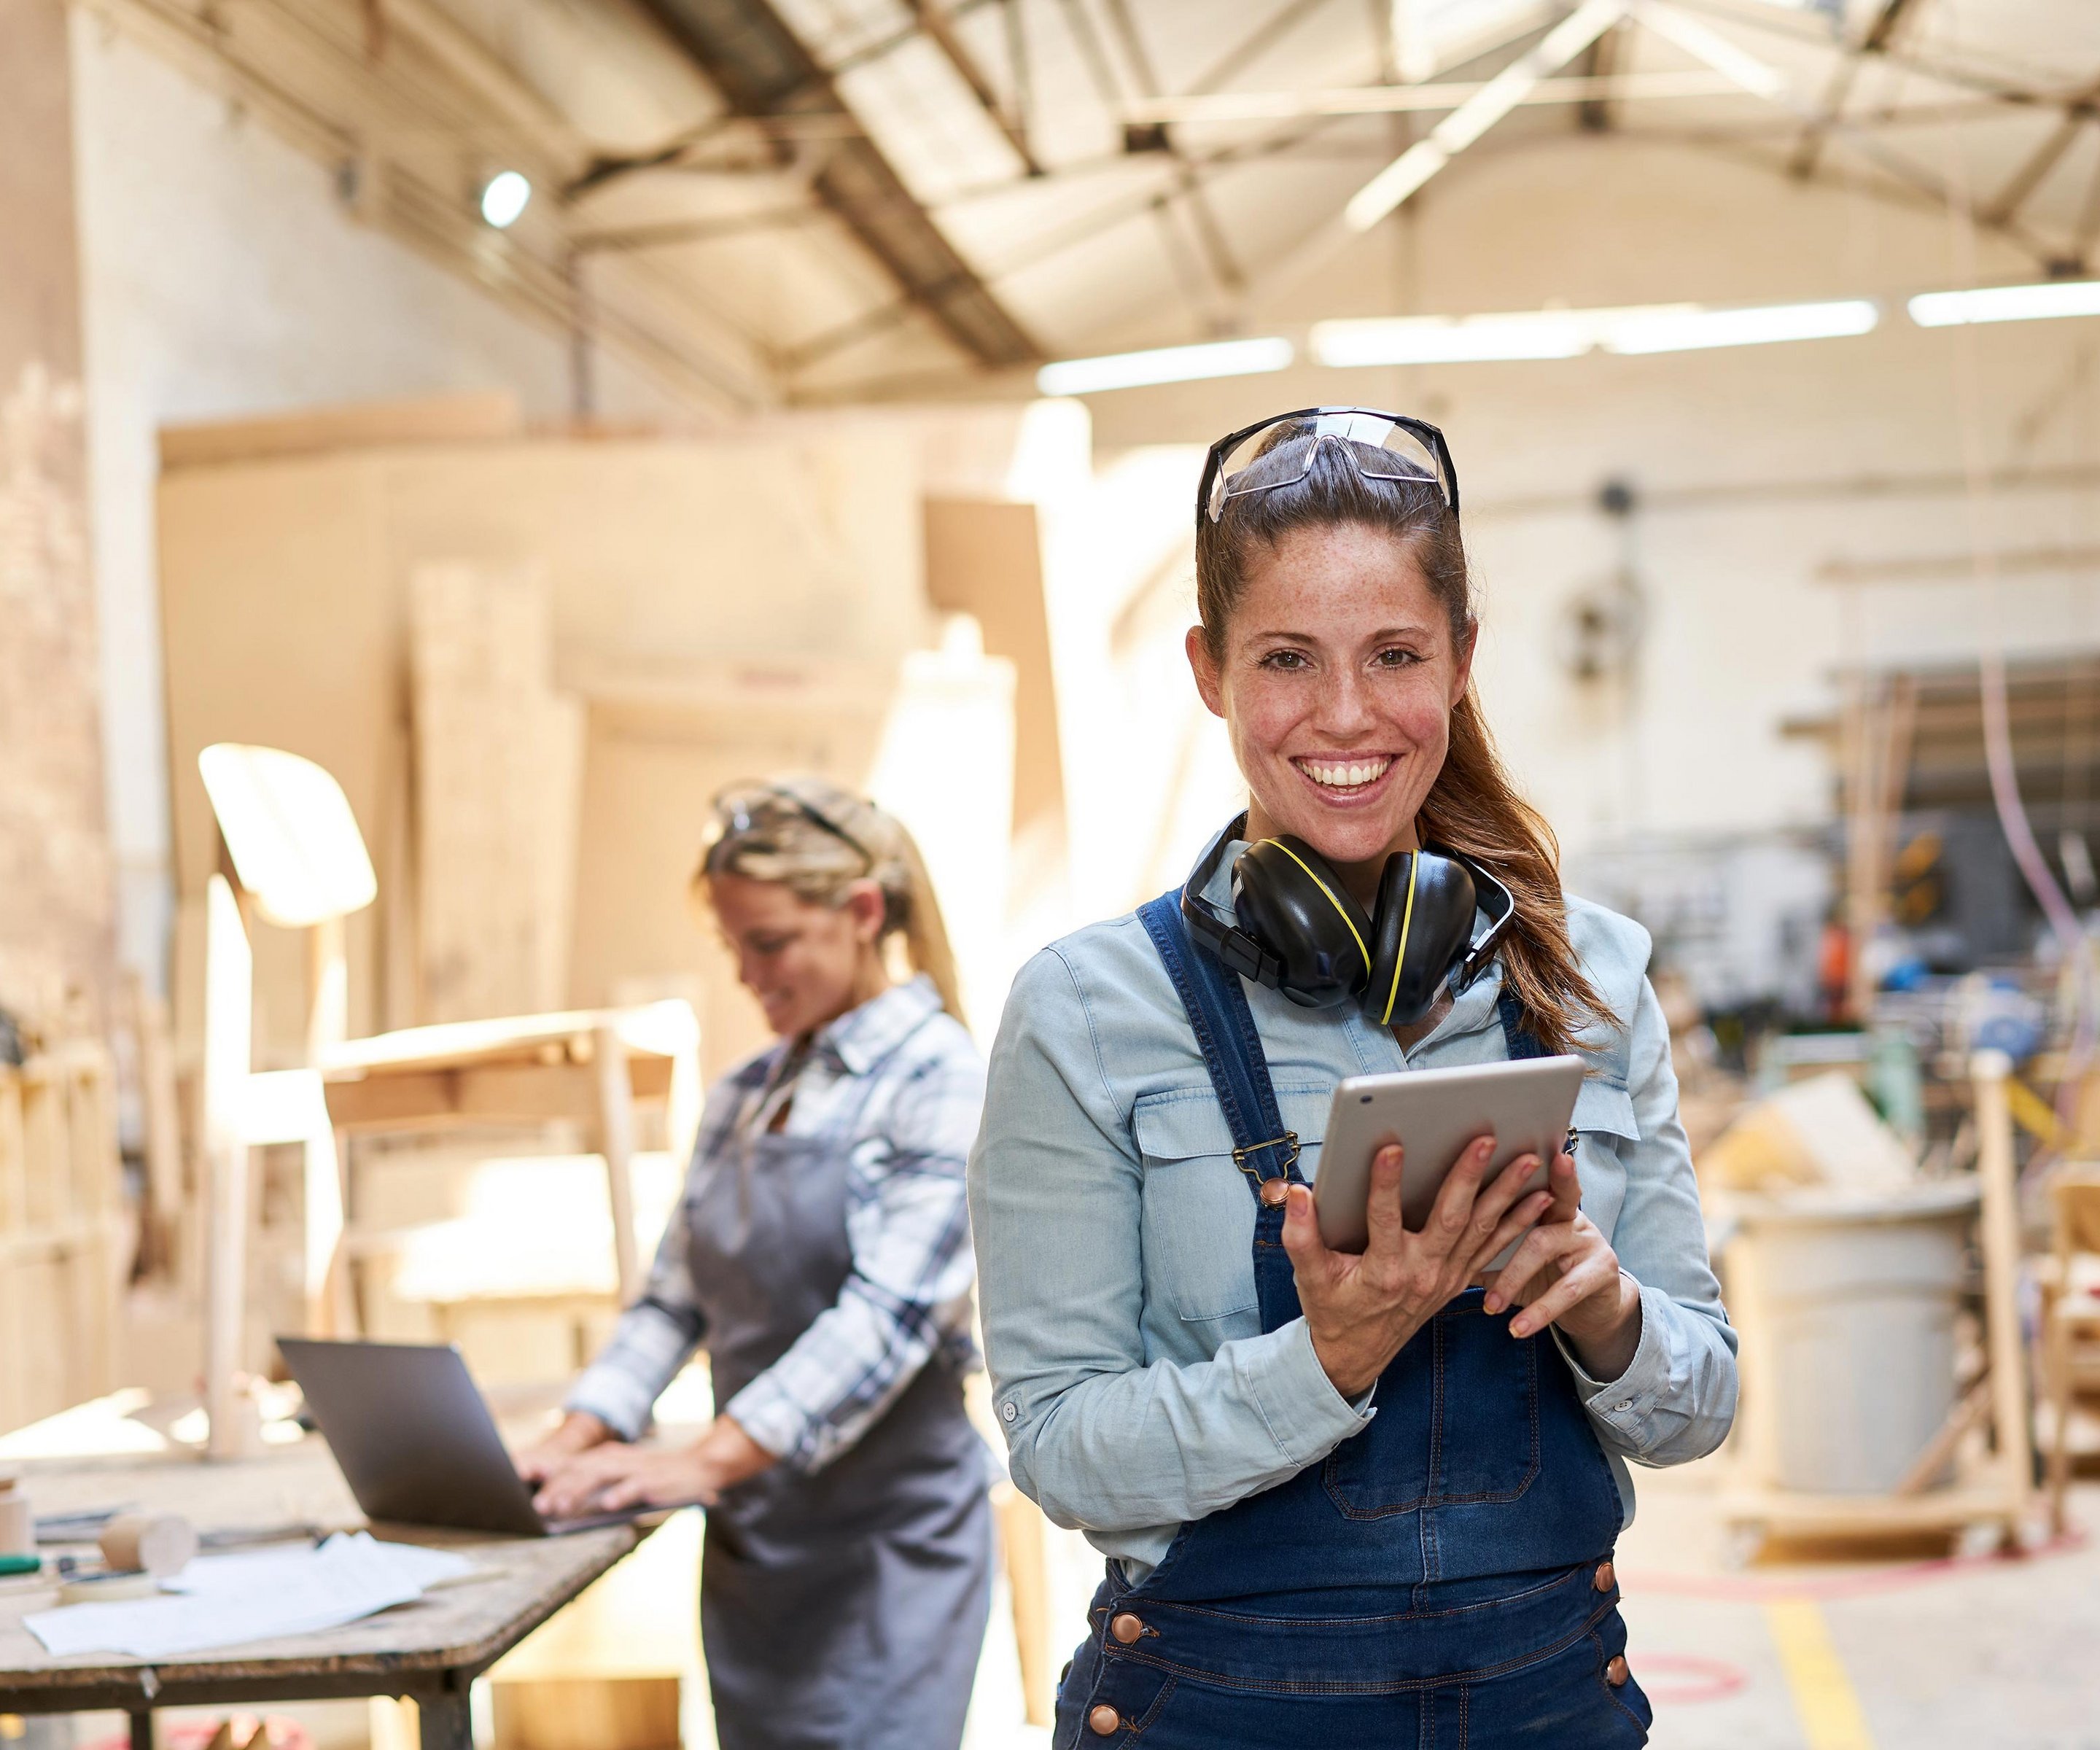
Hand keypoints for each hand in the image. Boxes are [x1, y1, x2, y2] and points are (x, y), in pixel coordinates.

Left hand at [530, 1415, 777, 1518]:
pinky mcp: (654, 1480)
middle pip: (580, 1470)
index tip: (523, 1486)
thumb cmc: (655, 1476)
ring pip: (601, 1477)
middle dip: (557, 1487)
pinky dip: (620, 1494)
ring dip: (579, 1491)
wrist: (700, 1466)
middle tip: (538, 1507)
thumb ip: (596, 1483)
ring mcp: (635, 1468)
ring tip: (560, 1507)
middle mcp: (617, 1458)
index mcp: (607, 1457)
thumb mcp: (623, 1474)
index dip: (547, 1474)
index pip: (572, 1464)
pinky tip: (607, 1506)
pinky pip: (634, 1487)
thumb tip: (559, 1499)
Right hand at [1283, 1137, 1555, 1398]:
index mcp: (1382, 1270)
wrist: (1358, 1354)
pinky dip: (1518, 1221)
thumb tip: (1296, 1193)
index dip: (1385, 1183)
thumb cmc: (1332, 1308)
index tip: (1389, 1146)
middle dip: (1469, 1176)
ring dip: (1506, 1193)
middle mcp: (1421, 1272)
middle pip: (1450, 1219)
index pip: (1383, 1219)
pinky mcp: (1458, 1278)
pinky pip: (1492, 1247)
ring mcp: (1445, 1276)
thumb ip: (1300, 1234)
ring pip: (1480, 1229)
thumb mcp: (1308, 1276)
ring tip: (1528, 1158)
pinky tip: (1539, 1195)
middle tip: (1486, 1139)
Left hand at [1481, 1150, 1642, 1380]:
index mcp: (1546, 1204)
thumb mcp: (1512, 1258)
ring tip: (1490, 1304)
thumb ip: (1480, 1244)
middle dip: (1529, 1197)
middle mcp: (1570, 1215)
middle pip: (1551, 1197)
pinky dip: (1538, 1311)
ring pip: (1543, 1246)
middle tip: (1513, 1195)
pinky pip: (1566, 1291)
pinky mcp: (1600, 1273)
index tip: (1518, 1147)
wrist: (1593, 1310)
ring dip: (1512, 1277)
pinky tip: (1517, 1328)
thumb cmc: (1543, 1276)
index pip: (1533, 1177)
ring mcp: (1588, 1242)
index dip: (1524, 1162)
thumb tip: (1424, 1237)